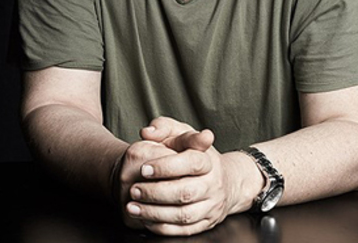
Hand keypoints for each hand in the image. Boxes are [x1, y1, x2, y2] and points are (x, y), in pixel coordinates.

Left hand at [123, 117, 254, 235]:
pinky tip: (146, 220)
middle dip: (155, 193)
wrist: (225, 181)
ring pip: (183, 215)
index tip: (143, 168)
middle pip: (185, 192)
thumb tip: (147, 132)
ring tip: (133, 207)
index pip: (190, 162)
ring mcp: (211, 205)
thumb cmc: (195, 154)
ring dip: (155, 213)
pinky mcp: (207, 223)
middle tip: (133, 190)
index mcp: (207, 160)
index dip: (166, 166)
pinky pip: (185, 230)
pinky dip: (163, 227)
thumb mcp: (181, 134)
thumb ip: (163, 127)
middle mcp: (212, 184)